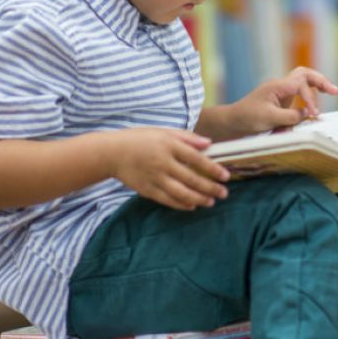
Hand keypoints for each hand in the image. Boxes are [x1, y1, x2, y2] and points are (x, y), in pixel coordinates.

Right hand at [105, 127, 229, 210]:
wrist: (112, 153)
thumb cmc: (141, 139)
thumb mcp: (164, 132)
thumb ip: (187, 137)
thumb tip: (209, 143)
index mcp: (168, 145)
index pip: (196, 159)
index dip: (212, 169)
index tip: (225, 176)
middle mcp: (162, 162)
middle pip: (191, 178)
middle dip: (210, 188)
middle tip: (224, 193)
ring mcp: (154, 178)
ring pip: (181, 192)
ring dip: (198, 199)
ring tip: (211, 202)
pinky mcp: (146, 190)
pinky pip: (167, 200)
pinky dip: (181, 204)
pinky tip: (192, 206)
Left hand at [232, 67, 337, 135]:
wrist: (232, 121)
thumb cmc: (247, 118)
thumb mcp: (270, 119)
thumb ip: (291, 116)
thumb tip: (308, 114)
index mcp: (278, 86)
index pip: (302, 83)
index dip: (311, 97)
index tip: (314, 114)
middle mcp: (281, 86)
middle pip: (305, 74)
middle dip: (320, 81)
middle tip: (335, 90)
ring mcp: (280, 93)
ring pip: (302, 83)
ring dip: (315, 88)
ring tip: (329, 93)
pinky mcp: (280, 102)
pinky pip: (297, 96)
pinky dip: (307, 98)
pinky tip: (312, 107)